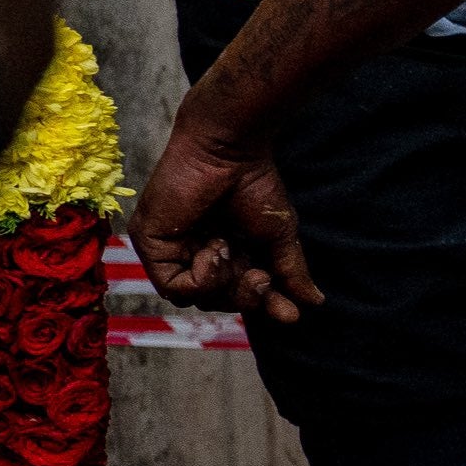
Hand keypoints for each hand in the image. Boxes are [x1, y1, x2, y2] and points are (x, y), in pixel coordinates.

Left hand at [129, 117, 321, 325]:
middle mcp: (194, 253)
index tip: (289, 313)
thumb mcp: (279, 236)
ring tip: (230, 249)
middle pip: (215, 301)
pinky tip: (215, 249)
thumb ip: (291, 271)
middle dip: (243, 296)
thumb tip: (315, 302)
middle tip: (262, 277)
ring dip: (221, 284)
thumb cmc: (254, 184)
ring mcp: (170, 249)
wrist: (230, 151)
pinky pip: (172, 286)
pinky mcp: (150, 242)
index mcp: (225, 251)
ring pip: (192, 299)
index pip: (237, 292)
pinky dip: (201, 277)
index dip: (263, 305)